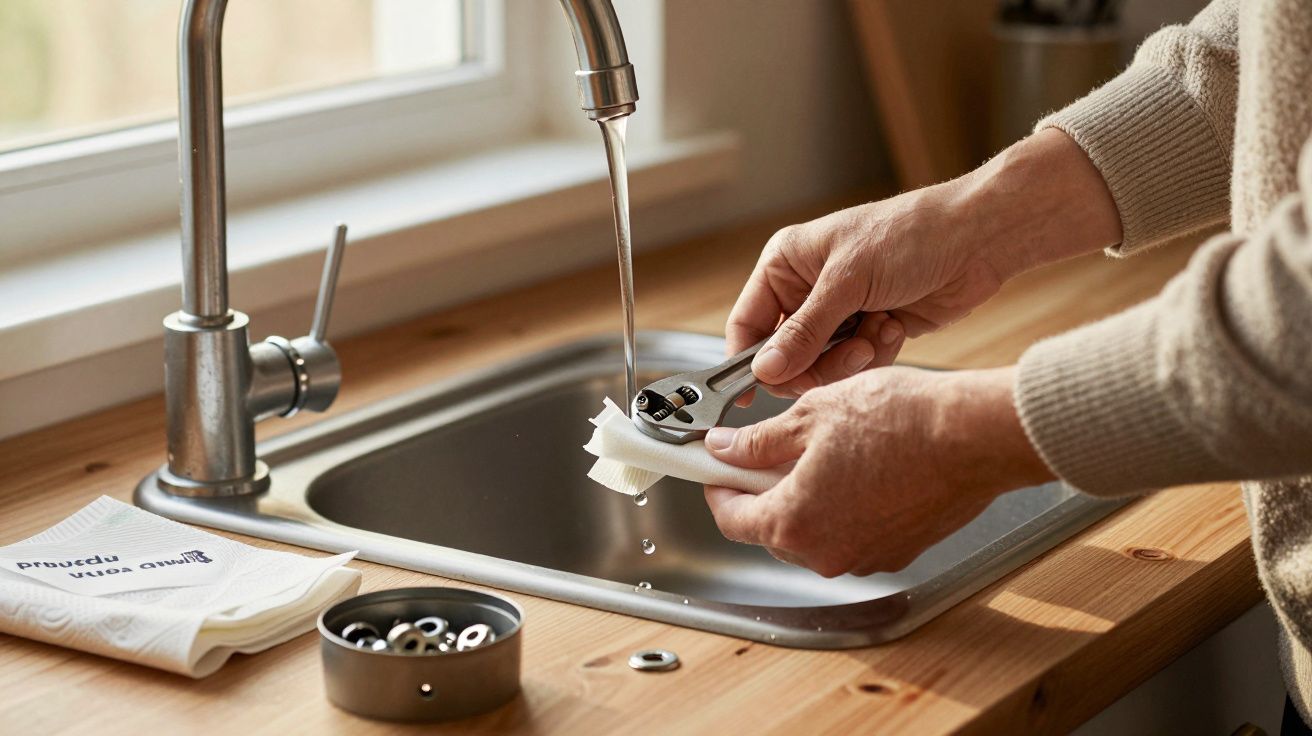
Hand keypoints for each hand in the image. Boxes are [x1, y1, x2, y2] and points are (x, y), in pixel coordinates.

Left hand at [703, 366, 1054, 576]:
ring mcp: (865, 557)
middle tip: (768, 449)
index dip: (717, 487)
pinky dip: (845, 506)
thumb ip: (758, 441)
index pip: (730, 518)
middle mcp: (826, 553)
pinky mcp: (898, 551)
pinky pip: (854, 533)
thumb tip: (725, 449)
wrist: (973, 435)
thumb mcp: (811, 415)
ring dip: (807, 497)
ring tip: (823, 450)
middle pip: (772, 529)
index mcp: (793, 522)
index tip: (716, 466)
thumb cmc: (900, 420)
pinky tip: (861, 466)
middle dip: (763, 490)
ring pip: (815, 532)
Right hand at [730, 129, 1121, 398]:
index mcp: (786, 265)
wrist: (976, 240)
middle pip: (785, 356)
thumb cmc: (908, 236)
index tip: (747, 397)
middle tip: (851, 349)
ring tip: (878, 329)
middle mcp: (807, 290)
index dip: (747, 360)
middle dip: (817, 362)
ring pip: (822, 367)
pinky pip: (856, 366)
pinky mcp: (870, 330)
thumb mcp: (847, 282)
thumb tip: (763, 371)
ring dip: (852, 357)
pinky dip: (876, 353)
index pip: (747, 324)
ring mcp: (840, 313)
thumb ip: (803, 332)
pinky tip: (894, 326)